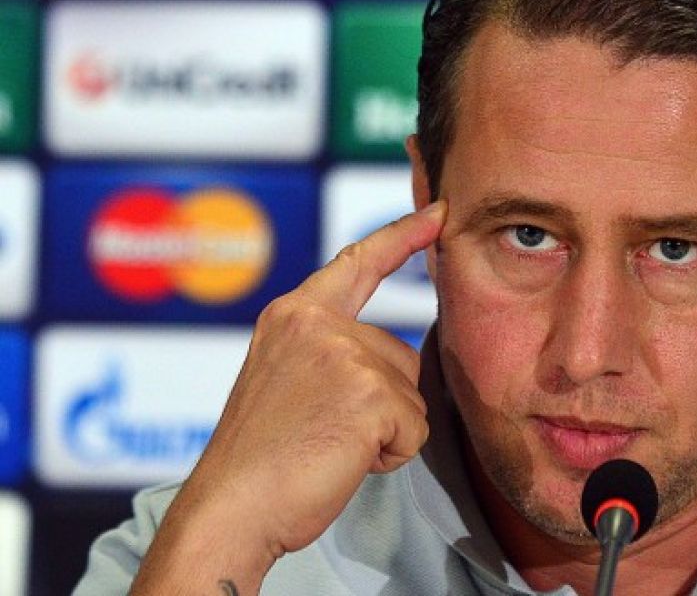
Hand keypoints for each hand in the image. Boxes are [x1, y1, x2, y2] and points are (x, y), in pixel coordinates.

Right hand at [131, 201, 446, 594]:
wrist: (231, 509)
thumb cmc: (259, 460)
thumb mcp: (285, 379)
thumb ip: (328, 352)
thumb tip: (392, 356)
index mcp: (294, 316)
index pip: (359, 264)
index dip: (403, 236)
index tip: (439, 213)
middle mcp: (318, 324)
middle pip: (400, 358)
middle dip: (381, 405)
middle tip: (320, 433)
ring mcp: (345, 355)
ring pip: (412, 396)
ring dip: (384, 432)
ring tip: (327, 446)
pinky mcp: (370, 394)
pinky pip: (416, 430)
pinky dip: (390, 456)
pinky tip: (342, 460)